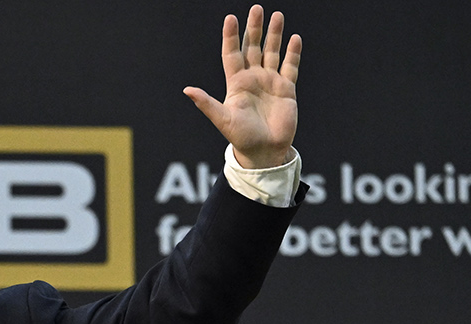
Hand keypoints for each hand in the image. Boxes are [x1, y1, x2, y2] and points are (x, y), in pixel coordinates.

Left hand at [184, 8, 301, 169]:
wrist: (264, 151)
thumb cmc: (241, 138)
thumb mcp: (222, 119)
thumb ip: (206, 103)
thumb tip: (187, 90)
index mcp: (236, 84)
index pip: (232, 54)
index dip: (231, 37)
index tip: (230, 18)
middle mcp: (252, 79)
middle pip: (253, 48)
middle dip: (254, 29)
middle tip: (256, 8)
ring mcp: (270, 82)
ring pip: (272, 52)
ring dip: (274, 35)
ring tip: (276, 15)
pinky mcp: (286, 89)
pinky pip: (290, 66)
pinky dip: (293, 53)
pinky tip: (294, 38)